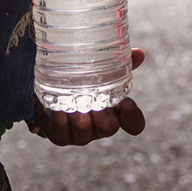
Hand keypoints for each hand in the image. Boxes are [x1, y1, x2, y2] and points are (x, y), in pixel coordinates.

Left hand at [26, 48, 147, 145]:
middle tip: (94, 98)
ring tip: (73, 99)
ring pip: (84, 130)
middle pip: (109, 128)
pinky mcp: (60, 137)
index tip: (126, 103)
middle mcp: (99, 128)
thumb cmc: (83, 83)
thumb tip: (139, 53)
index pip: (133, 123)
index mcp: (115, 114)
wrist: (52, 94)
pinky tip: (57, 105)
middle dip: (102, 114)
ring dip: (80, 115)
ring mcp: (80, 135)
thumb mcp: (101, 72)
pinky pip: (61, 131)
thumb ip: (119, 64)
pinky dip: (60, 117)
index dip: (133, 117)